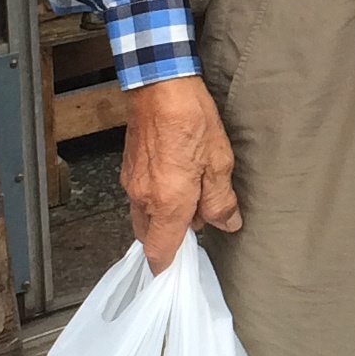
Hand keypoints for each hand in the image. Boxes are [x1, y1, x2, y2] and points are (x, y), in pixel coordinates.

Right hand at [119, 73, 241, 272]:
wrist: (160, 84)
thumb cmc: (192, 119)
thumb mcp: (219, 162)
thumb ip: (220, 200)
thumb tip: (227, 224)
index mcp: (168, 203)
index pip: (159, 252)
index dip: (167, 267)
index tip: (178, 271)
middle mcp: (144, 198)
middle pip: (149, 237)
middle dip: (169, 238)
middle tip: (196, 224)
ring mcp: (131, 182)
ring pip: (144, 215)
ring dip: (164, 216)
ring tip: (191, 194)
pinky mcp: (128, 167)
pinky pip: (140, 195)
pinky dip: (156, 198)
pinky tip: (177, 177)